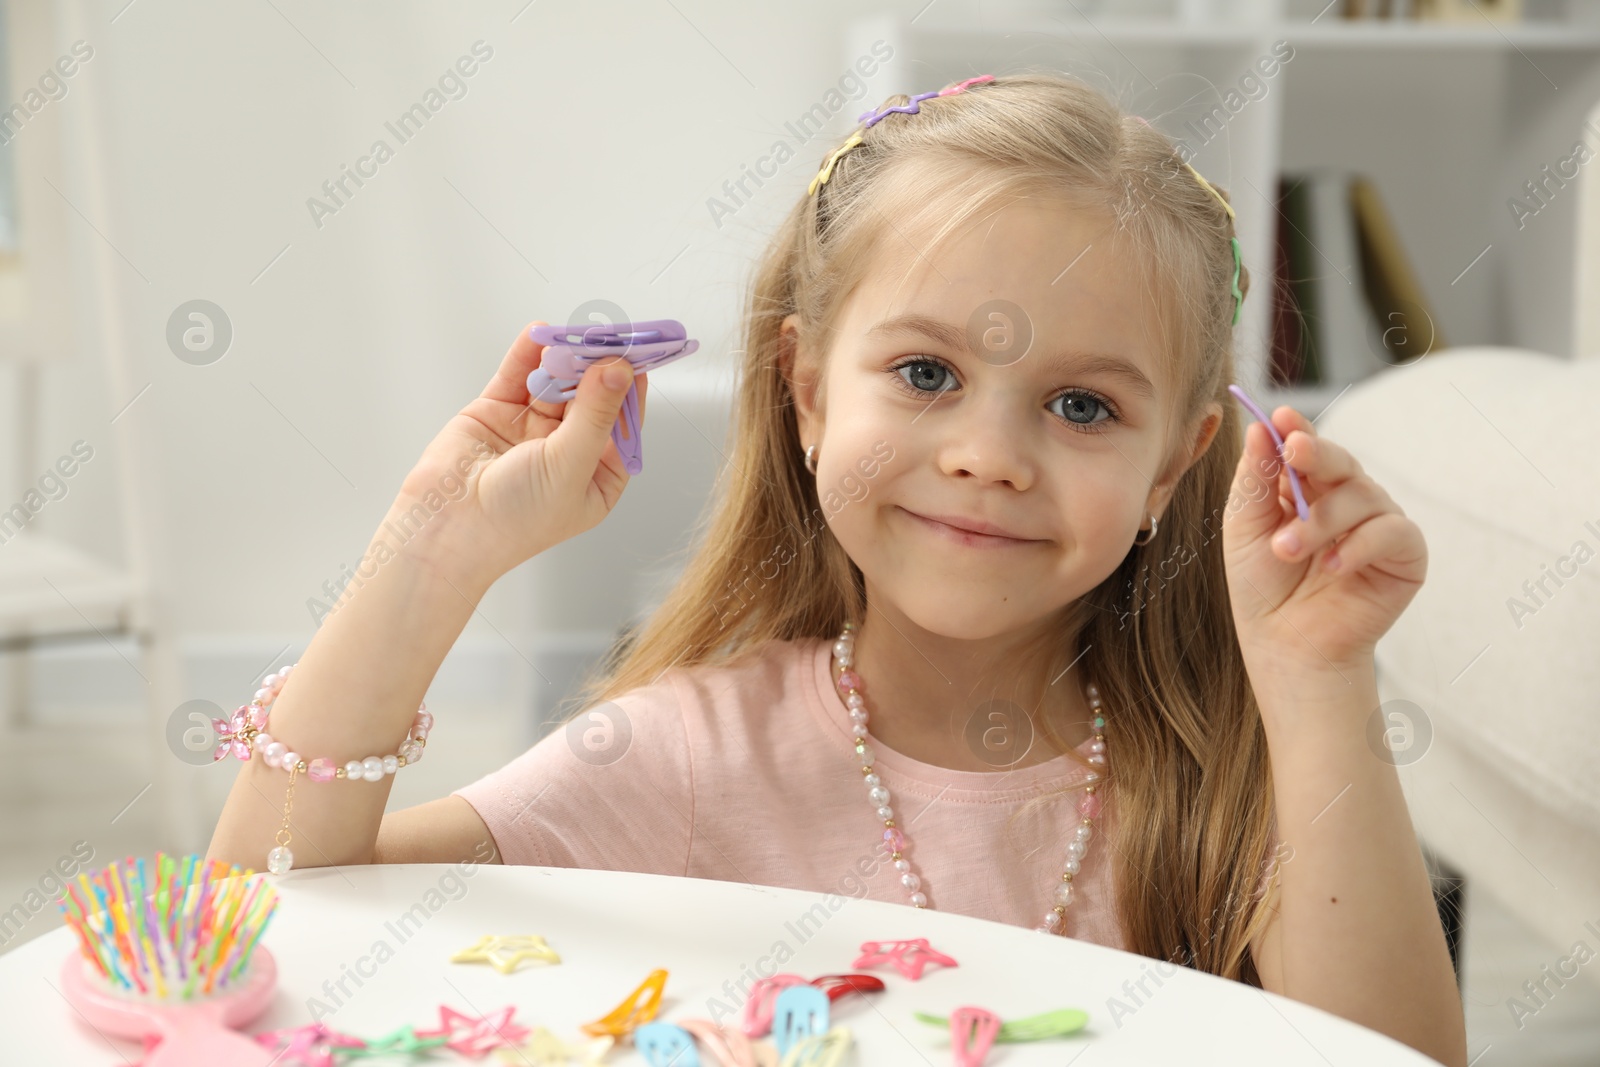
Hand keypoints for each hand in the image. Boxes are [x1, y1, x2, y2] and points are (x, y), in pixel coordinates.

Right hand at [396, 321, 645, 583]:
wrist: (446, 529)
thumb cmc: (514, 520)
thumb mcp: (569, 465)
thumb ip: (594, 415)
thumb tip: (617, 370)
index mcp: (598, 473)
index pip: (624, 421)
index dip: (630, 387)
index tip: (640, 351)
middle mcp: (569, 449)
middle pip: (592, 395)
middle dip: (597, 366)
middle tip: (605, 335)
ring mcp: (532, 428)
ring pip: (557, 381)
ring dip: (564, 358)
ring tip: (571, 338)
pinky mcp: (498, 411)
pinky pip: (520, 374)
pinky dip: (529, 352)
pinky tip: (540, 333)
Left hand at [1222, 405, 1425, 689]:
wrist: (1287, 646)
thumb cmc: (1263, 588)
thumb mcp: (1246, 528)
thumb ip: (1256, 480)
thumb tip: (1261, 427)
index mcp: (1306, 488)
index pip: (1305, 448)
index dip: (1295, 431)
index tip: (1280, 417)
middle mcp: (1346, 499)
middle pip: (1340, 461)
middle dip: (1315, 455)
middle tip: (1294, 453)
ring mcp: (1378, 522)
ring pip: (1362, 494)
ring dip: (1320, 521)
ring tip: (1286, 551)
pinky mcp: (1406, 553)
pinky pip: (1392, 531)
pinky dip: (1359, 545)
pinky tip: (1333, 567)